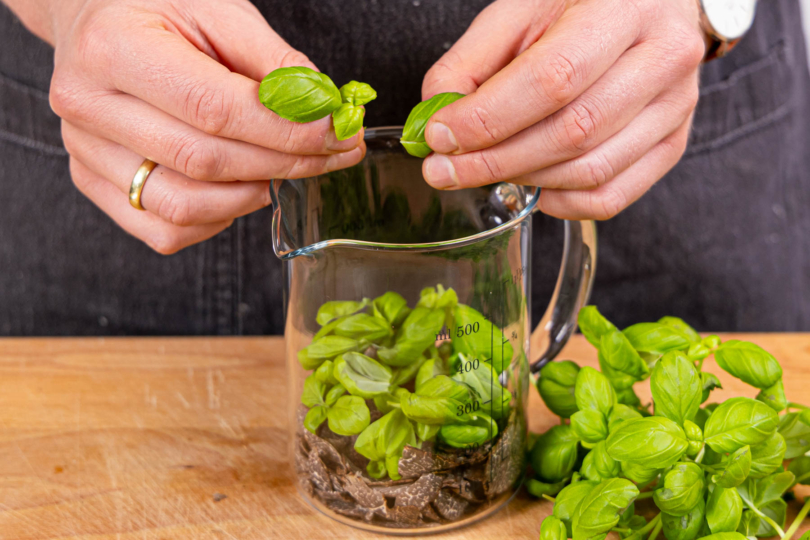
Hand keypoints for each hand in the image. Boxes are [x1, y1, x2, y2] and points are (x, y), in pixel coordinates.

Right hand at [41, 0, 363, 253]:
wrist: (97, 18)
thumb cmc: (160, 9)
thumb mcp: (220, 11)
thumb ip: (274, 62)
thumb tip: (324, 114)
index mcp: (114, 47)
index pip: (213, 109)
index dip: (284, 130)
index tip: (335, 134)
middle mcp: (89, 105)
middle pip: (204, 161)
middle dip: (283, 163)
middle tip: (332, 154)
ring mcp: (85, 151)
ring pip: (185, 207)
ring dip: (252, 195)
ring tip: (283, 166)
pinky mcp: (93, 183)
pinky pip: (166, 230)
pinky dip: (217, 218)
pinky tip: (238, 186)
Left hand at [420, 0, 703, 219]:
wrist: (649, 6)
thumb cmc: (581, 3)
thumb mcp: (521, 10)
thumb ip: (472, 61)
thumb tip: (437, 117)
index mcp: (623, 8)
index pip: (552, 79)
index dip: (488, 118)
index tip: (440, 136)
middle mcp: (662, 58)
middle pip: (572, 132)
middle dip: (495, 160)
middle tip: (445, 170)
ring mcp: (675, 108)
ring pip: (590, 170)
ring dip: (522, 180)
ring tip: (482, 170)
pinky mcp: (673, 145)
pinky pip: (610, 196)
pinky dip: (558, 202)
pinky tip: (530, 184)